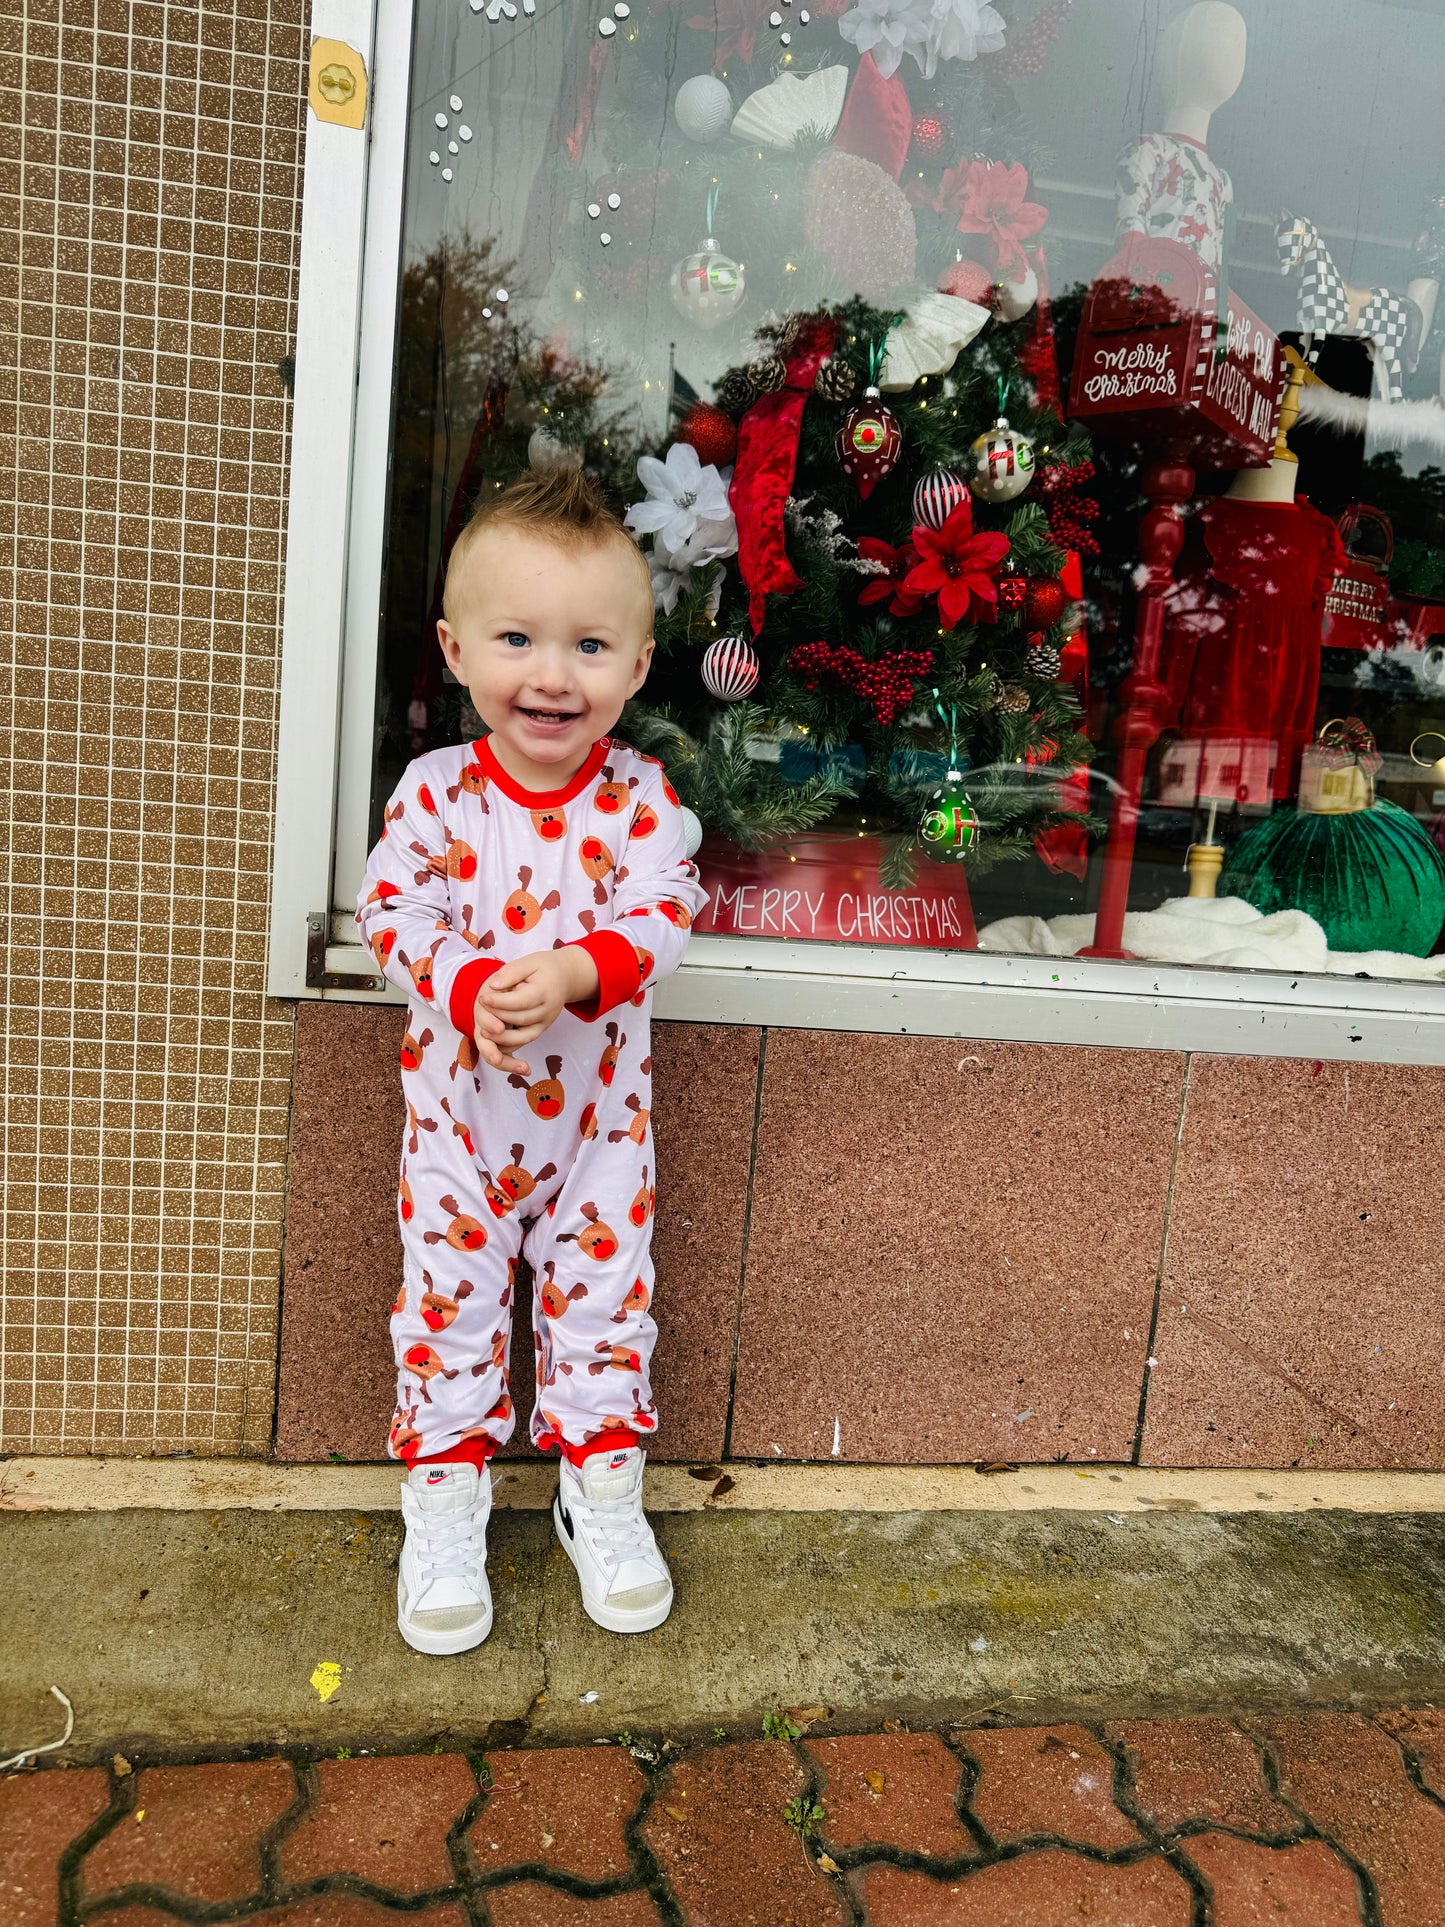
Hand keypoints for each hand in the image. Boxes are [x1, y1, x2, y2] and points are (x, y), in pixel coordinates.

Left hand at [473, 948, 598, 1075]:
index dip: (500, 1002)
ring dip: (502, 1037)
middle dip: (498, 1017)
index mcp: (545, 991)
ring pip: (524, 1036)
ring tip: (483, 1031)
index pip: (521, 1001)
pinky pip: (525, 1041)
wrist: (566, 977)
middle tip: (479, 1010)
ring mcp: (546, 1022)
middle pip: (521, 1019)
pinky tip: (494, 1042)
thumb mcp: (529, 962)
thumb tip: (493, 985)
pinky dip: (509, 1045)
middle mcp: (548, 1010)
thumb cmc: (545, 967)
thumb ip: (511, 972)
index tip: (483, 998)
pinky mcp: (541, 1029)